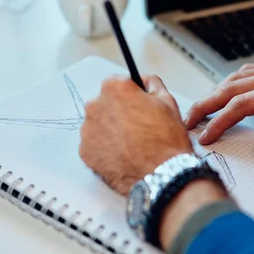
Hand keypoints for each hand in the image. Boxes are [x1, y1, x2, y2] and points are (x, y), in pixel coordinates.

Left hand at [79, 75, 192, 195]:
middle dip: (119, 111)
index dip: (131, 93)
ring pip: (100, 124)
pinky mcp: (85, 152)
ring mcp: (88, 130)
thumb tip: (144, 80)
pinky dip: (107, 148)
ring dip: (112, 130)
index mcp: (114, 88)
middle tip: (139, 126)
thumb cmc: (166, 140)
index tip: (138, 103)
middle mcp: (95, 105)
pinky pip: (95, 145)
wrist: (160, 173)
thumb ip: (152, 83)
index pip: (118, 82)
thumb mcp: (168, 101)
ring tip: (133, 143)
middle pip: (106, 103)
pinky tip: (124, 154)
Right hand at [185, 61, 253, 158]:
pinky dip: (231, 83)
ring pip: (237, 78)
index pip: (243, 105)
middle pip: (232, 88)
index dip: (220, 121)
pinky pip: (249, 72)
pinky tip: (226, 91)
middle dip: (206, 104)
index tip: (206, 135)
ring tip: (201, 109)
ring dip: (215, 92)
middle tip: (188, 120)